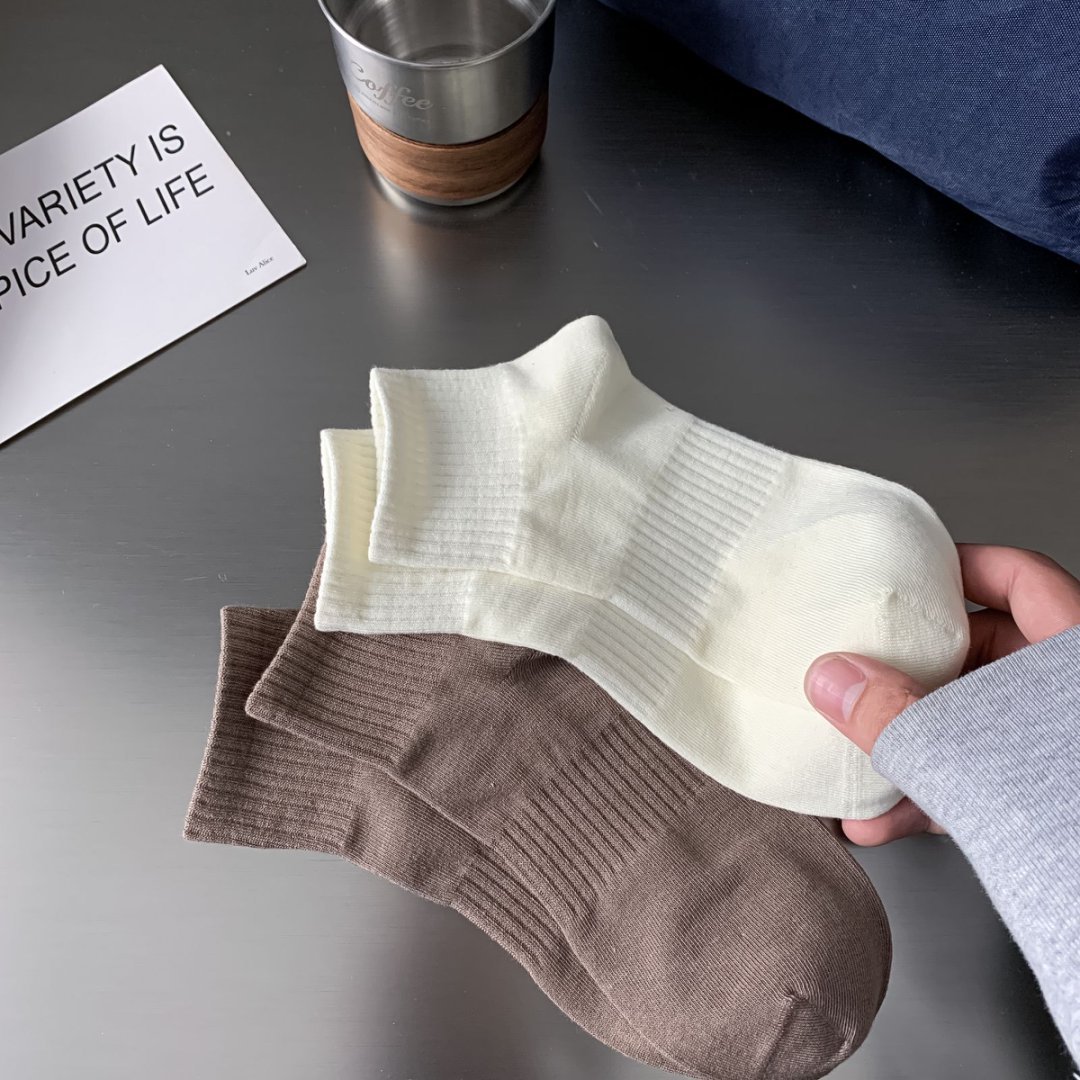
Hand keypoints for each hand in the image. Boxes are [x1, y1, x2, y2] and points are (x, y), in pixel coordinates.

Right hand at [804, 544, 1079, 845]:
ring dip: (915, 739)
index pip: (1019, 577)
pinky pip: (987, 779)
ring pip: (982, 724)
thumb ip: (893, 713)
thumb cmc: (1070, 815)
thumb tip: (832, 679)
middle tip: (868, 663)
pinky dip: (934, 792)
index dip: (960, 567)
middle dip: (916, 666)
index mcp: (1073, 653)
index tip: (908, 575)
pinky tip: (884, 815)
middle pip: (987, 653)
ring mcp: (1061, 750)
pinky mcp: (1051, 802)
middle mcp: (1070, 696)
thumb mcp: (969, 749)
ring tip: (858, 751)